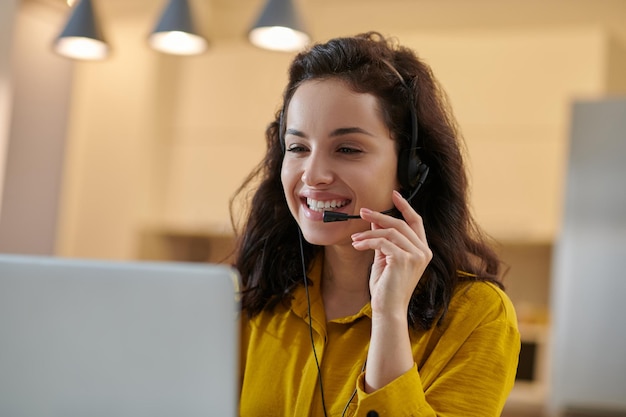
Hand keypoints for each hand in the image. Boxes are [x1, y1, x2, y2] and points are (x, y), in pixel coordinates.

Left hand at [351, 190, 431, 317]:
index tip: (394, 194)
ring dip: (368, 233)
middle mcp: (423, 252)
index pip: (416, 222)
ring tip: (354, 238)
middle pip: (401, 224)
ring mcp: (416, 256)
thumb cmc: (386, 288)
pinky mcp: (404, 260)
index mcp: (422, 251)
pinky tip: (357, 245)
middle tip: (362, 211)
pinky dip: (367, 241)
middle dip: (379, 215)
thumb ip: (384, 240)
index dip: (405, 206)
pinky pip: (382, 242)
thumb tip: (376, 221)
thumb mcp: (384, 258)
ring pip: (390, 232)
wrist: (388, 309)